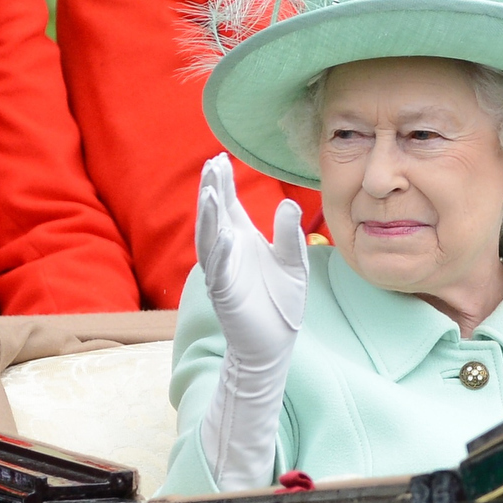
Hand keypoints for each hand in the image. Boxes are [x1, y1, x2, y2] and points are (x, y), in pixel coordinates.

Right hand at [194, 154, 305, 365]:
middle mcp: (228, 252)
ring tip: (209, 193)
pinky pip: (220, 271)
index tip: (219, 159)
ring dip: (208, 217)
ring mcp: (223, 272)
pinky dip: (222, 253)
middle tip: (211, 166)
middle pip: (214, 216)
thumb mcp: (293, 263)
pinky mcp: (225, 294)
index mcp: (243, 239)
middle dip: (212, 191)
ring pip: (210, 240)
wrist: (274, 343)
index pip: (228, 205)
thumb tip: (288, 203)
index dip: (222, 183)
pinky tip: (226, 235)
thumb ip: (288, 235)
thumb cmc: (281, 301)